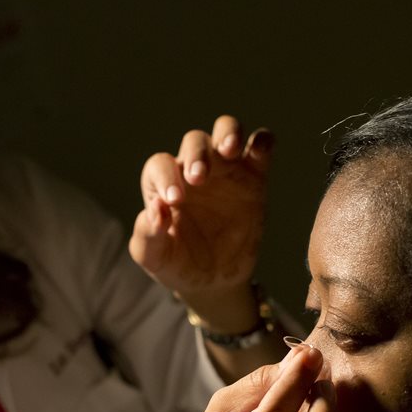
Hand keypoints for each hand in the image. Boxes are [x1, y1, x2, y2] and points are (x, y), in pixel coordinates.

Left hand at [129, 115, 272, 319]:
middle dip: (197, 155)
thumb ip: (148, 235)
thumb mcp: (155, 258)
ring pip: (227, 130)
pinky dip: (263, 141)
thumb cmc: (178, 264)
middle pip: (194, 142)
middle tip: (199, 178)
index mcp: (164, 183)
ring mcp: (226, 170)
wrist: (214, 280)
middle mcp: (194, 169)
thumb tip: (156, 210)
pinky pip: (260, 148)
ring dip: (228, 133)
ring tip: (229, 150)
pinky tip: (262, 148)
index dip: (165, 177)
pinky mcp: (254, 178)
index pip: (160, 165)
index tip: (174, 201)